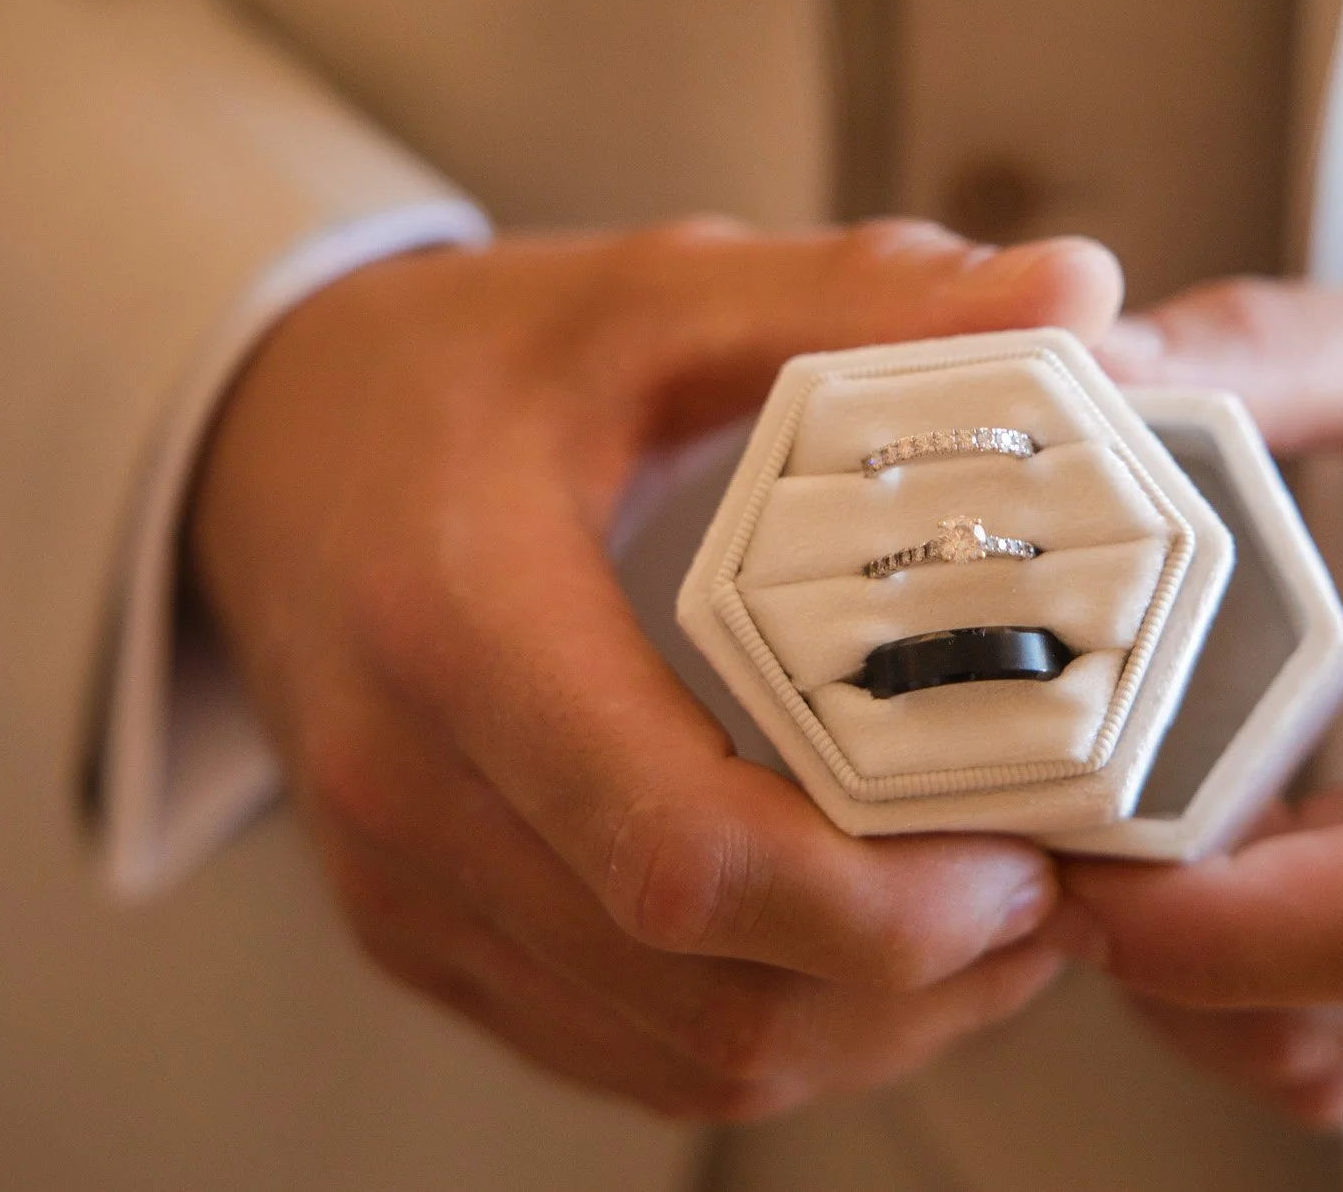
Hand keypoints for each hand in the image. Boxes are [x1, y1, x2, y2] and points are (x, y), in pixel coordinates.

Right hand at [189, 218, 1122, 1118]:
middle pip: (707, 991)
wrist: (265, 450)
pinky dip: (777, 1031)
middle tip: (1052, 892)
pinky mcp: (427, 936)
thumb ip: (858, 304)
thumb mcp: (653, 298)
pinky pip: (628, 1053)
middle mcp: (411, 796)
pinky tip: (869, 954)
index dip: (882, 904)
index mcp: (459, 627)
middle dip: (916, 979)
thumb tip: (1077, 288)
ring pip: (684, 1054)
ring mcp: (409, 891)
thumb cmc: (464, 373)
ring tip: (993, 927)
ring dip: (868, 1022)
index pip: (684, 854)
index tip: (1029, 862)